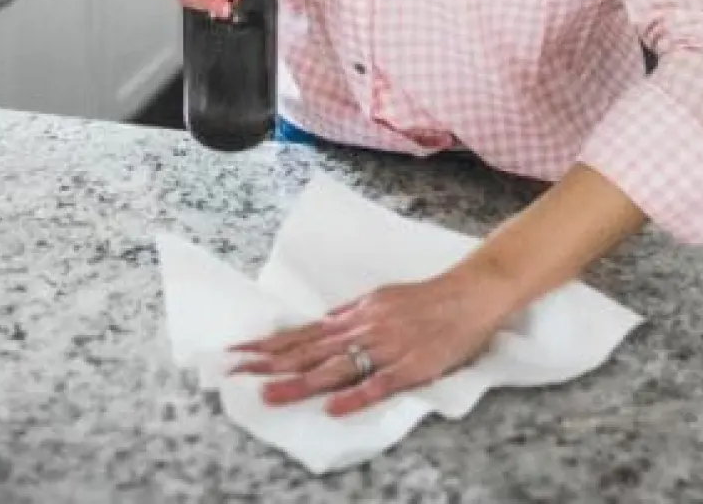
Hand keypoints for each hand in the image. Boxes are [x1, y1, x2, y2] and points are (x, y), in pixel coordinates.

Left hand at [227, 258, 520, 416]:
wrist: (470, 294)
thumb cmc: (426, 298)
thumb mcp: (380, 298)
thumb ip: (350, 315)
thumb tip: (321, 323)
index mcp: (354, 315)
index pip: (303, 334)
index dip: (269, 346)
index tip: (237, 354)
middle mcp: (363, 329)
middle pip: (309, 351)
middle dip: (269, 364)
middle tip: (233, 374)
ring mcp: (386, 348)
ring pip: (336, 368)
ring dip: (300, 382)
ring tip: (268, 394)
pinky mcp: (412, 367)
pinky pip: (380, 384)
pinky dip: (356, 396)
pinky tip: (333, 409)